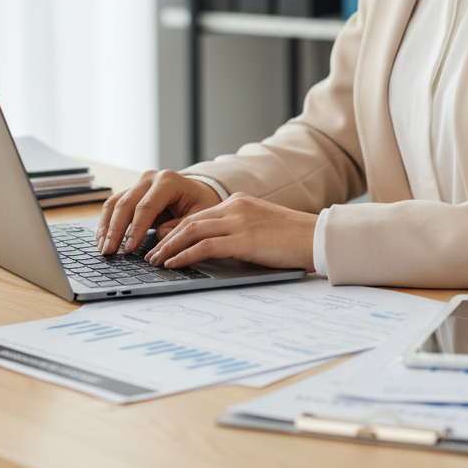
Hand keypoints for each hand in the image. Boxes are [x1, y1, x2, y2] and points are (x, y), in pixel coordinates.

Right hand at [96, 170, 221, 254]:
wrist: (197, 192)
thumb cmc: (199, 204)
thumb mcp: (200, 215)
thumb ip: (182, 225)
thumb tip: (160, 234)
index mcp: (168, 181)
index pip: (147, 206)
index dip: (136, 229)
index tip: (130, 249)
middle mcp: (150, 179)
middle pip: (126, 203)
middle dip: (116, 230)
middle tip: (109, 252)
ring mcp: (138, 184)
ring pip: (115, 203)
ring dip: (106, 227)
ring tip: (103, 248)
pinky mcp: (131, 192)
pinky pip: (113, 206)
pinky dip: (106, 223)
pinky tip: (102, 239)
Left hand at [145, 192, 316, 271]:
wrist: (317, 238)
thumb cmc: (293, 239)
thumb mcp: (260, 229)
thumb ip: (237, 232)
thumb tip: (213, 248)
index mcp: (239, 203)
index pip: (198, 216)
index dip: (175, 230)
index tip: (160, 243)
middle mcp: (235, 207)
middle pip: (190, 222)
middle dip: (166, 239)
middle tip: (150, 254)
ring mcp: (239, 221)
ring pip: (192, 232)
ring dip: (169, 247)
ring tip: (155, 261)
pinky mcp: (243, 239)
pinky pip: (204, 246)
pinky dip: (184, 255)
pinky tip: (174, 264)